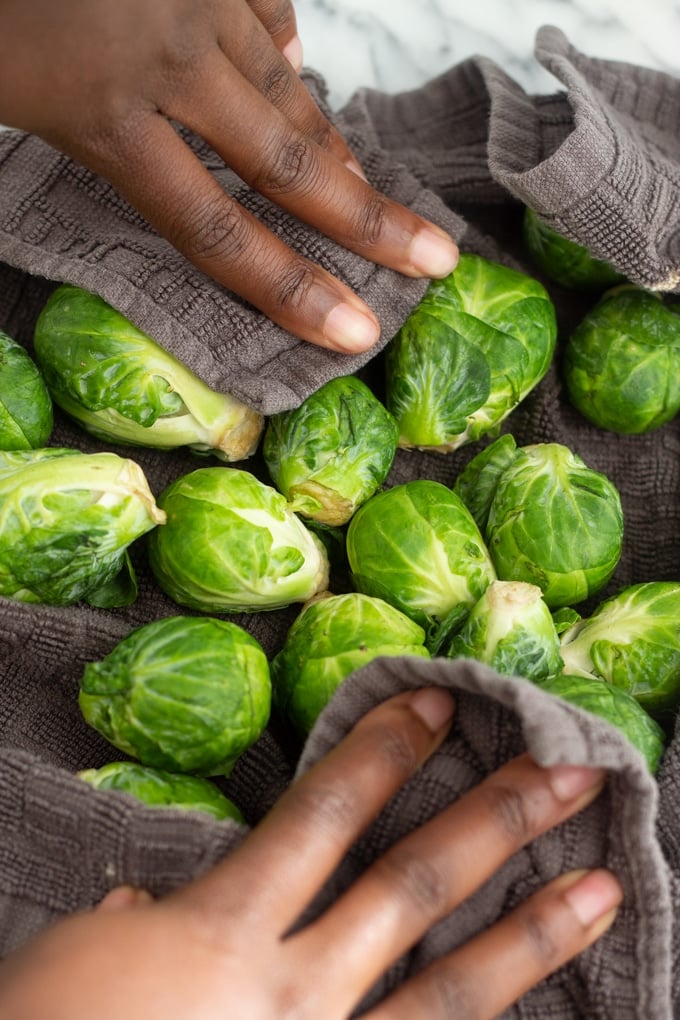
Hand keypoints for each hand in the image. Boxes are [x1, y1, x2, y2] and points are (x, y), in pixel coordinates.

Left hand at [0, 0, 457, 350]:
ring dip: (331, 147)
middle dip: (370, 223)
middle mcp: (167, 57)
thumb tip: (189, 151)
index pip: (215, 232)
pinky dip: (282, 45)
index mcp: (102, 114)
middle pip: (287, 165)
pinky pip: (266, 8)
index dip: (291, 291)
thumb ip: (92, 131)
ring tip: (367, 195)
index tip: (357, 332)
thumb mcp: (6, 90)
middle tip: (437, 260)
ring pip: (286, 88)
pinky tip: (293, 69)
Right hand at [0, 688, 620, 1018]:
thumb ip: (141, 919)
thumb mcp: (76, 961)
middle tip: (567, 767)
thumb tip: (161, 899)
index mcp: (222, 932)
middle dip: (493, 818)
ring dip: (532, 933)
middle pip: (412, 886)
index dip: (385, 751)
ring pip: (449, 992)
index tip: (438, 704)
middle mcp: (295, 993)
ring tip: (604, 889)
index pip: (323, 816)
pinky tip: (548, 1012)